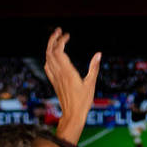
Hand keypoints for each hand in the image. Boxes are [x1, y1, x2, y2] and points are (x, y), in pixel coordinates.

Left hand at [45, 27, 99, 144]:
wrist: (72, 115)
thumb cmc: (83, 102)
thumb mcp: (91, 84)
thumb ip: (94, 68)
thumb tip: (99, 54)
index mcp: (67, 73)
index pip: (59, 51)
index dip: (61, 40)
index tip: (67, 35)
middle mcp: (59, 74)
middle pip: (50, 52)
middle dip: (53, 39)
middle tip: (59, 31)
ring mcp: (55, 78)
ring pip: (47, 58)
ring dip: (50, 47)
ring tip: (55, 39)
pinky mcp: (54, 82)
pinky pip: (47, 67)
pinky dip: (48, 58)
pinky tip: (53, 56)